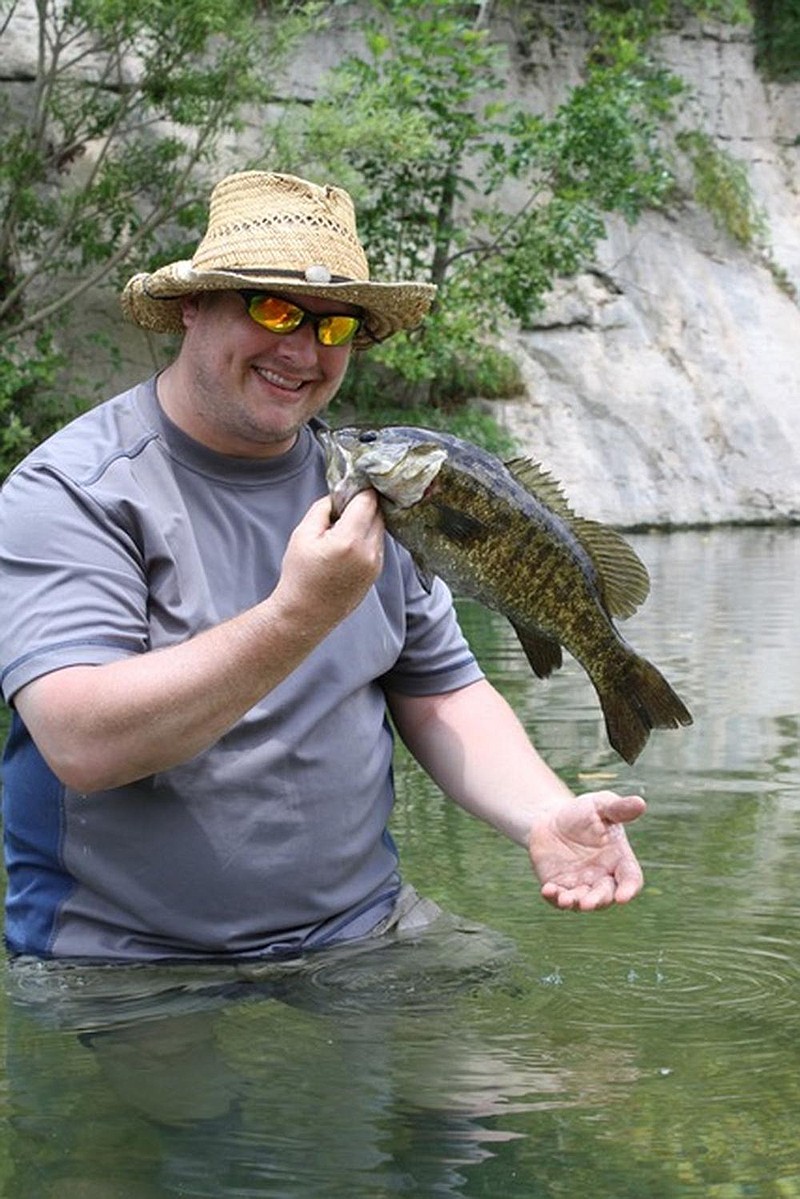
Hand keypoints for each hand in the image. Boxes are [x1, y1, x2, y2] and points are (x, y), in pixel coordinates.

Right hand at [276, 491, 384, 630]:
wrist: (306, 614)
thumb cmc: (300, 574)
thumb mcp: (303, 534)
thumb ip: (322, 508)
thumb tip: (338, 494)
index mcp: (349, 540)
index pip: (368, 501)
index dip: (361, 488)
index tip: (353, 483)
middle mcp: (368, 552)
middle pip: (378, 513)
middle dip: (364, 504)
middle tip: (346, 502)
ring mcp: (375, 564)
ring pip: (380, 529)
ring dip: (367, 521)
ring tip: (344, 525)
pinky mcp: (376, 573)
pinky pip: (378, 545)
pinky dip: (368, 537)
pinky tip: (349, 542)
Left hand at [528, 792, 645, 910]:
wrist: (552, 818)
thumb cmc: (583, 812)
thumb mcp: (600, 805)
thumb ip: (619, 808)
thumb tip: (640, 803)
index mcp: (619, 860)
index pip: (631, 879)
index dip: (629, 889)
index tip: (623, 898)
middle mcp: (603, 877)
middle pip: (605, 895)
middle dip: (597, 900)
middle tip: (588, 903)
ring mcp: (581, 885)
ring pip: (582, 901)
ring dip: (575, 903)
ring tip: (565, 900)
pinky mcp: (560, 886)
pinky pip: (558, 898)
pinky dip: (554, 897)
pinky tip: (548, 890)